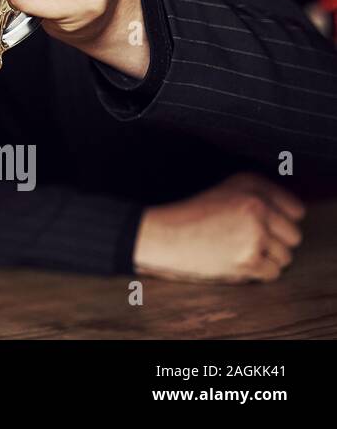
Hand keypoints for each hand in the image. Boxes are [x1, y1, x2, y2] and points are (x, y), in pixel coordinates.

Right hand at [133, 173, 304, 282]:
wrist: (162, 235)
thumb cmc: (190, 215)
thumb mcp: (224, 191)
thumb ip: (259, 196)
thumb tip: (293, 218)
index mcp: (250, 184)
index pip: (295, 209)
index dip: (282, 222)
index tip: (266, 227)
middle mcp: (256, 206)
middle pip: (293, 236)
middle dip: (276, 243)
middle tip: (249, 242)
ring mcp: (253, 233)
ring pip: (285, 256)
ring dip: (266, 258)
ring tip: (239, 251)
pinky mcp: (248, 258)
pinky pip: (273, 272)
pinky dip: (257, 272)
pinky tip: (235, 261)